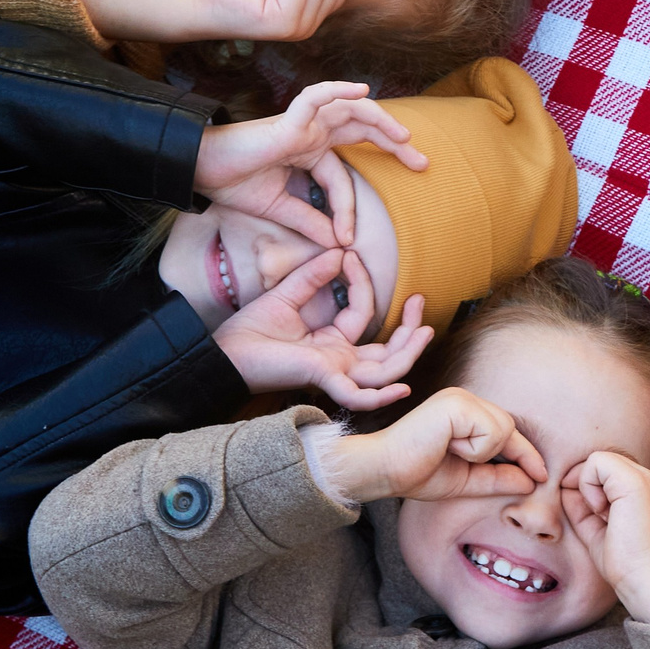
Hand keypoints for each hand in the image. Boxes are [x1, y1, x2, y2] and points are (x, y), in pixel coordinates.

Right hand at [195, 80, 427, 246]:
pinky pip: (317, 97)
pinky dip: (339, 90)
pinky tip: (363, 91)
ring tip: (404, 137)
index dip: (349, 209)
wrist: (201, 171)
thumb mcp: (280, 208)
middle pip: (363, 131)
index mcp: (309, 152)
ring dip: (380, 120)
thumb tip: (337, 244)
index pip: (344, 177)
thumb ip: (311, 221)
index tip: (349, 241)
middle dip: (394, 143)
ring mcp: (303, 124)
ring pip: (351, 110)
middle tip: (423, 162)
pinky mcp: (289, 119)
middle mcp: (312, 134)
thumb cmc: (234, 184)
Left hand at [212, 250, 433, 409]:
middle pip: (387, 353)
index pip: (362, 314)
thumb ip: (312, 276)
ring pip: (383, 372)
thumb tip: (338, 252)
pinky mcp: (323, 380)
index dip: (362, 284)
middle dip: (410, 330)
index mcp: (330, 342)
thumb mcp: (287, 294)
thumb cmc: (248, 332)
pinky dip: (381, 396)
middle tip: (421, 302)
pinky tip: (402, 387)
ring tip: (426, 330)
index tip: (351, 257)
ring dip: (408, 353)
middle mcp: (338, 360)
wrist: (223, 353)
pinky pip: (358, 396)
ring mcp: (333, 372)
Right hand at [321, 384, 547, 505]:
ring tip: (450, 451)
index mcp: (464, 413)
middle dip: (507, 454)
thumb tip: (532, 482)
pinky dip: (475, 449)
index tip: (541, 477)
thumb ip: (498, 479)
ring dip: (482, 453)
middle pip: (510, 428)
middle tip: (464, 461)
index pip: (507, 431)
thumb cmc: (415, 473)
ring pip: (503, 429)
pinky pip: (491, 432)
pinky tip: (448, 446)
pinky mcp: (457, 403)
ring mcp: (460, 397)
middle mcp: (464, 399)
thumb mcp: (466, 480)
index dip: (526, 455)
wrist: (383, 470)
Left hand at [561, 451, 649, 624]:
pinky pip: (595, 463)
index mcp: (647, 491)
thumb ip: (583, 508)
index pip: (607, 474)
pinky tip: (601, 511)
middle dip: (587, 487)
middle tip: (599, 518)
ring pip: (598, 460)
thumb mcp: (598, 530)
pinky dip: (588, 486)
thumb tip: (566, 489)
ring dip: (588, 487)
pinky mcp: (634, 482)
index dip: (590, 491)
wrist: (645, 582)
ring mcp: (646, 478)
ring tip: (604, 516)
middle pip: (601, 464)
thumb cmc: (624, 564)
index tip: (596, 519)